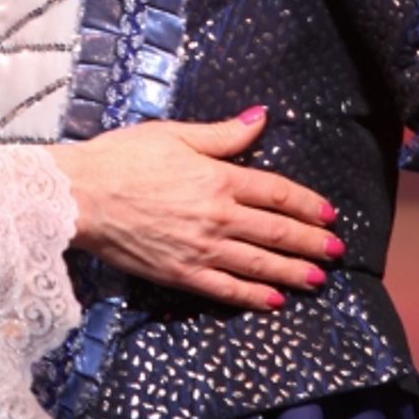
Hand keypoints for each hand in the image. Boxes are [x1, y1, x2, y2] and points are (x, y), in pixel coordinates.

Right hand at [47, 108, 341, 310]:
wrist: (83, 194)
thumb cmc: (122, 156)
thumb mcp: (173, 134)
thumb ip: (222, 134)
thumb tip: (261, 119)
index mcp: (217, 177)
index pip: (275, 192)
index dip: (306, 203)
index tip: (328, 213)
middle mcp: (218, 216)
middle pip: (276, 231)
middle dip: (311, 242)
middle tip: (336, 251)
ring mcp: (202, 248)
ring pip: (260, 263)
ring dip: (293, 271)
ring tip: (318, 278)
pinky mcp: (182, 273)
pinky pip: (227, 289)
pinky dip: (253, 296)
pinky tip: (273, 300)